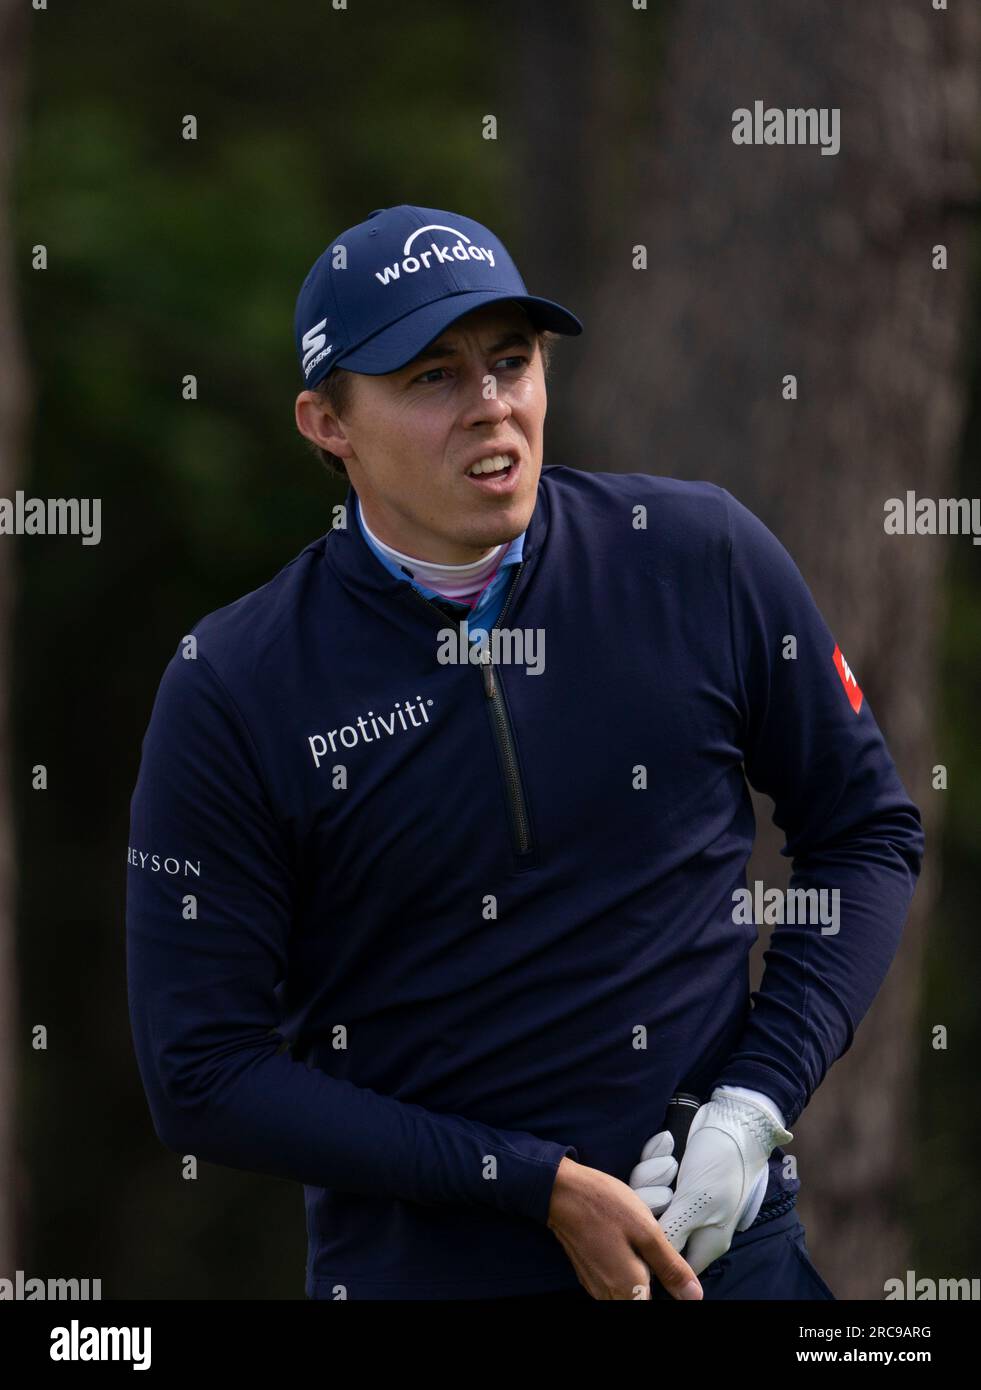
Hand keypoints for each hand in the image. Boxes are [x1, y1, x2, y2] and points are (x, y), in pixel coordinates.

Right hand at [547, 1156, 702, 1300]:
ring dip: (641, 1275)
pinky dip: (626, 1269)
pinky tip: (626, 1242)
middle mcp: (609, 1296)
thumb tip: (695, 1296)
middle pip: (642, 1299)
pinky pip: (615, 1283)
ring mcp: (596, 1286)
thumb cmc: (605, 1205)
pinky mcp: (588, 1274)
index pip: (655, 1304)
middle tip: (653, 1248)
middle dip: (655, 1282)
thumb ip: (671, 1267)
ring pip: (628, 1293)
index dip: (668, 1290)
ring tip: (641, 1243)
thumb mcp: (646, 1231)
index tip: (667, 1268)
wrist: (561, 1190)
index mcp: (627, 1289)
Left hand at [629, 1090, 792, 1275]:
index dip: (656, 1252)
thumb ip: (673, 1233)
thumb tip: (653, 1266)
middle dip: (653, 1199)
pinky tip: (666, 1144)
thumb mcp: (696, 1203)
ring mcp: (677, 1195)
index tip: (645, 1231)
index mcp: (704, 1240)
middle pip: (651, 1224)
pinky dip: (654, 1155)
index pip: (673, 1264)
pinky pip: (645, 1170)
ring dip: (654, 1173)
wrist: (730, 1120)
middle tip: (668, 1189)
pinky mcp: (667, 1174)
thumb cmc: (720, 1165)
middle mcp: (689, 1221)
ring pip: (645, 1193)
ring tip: (672, 1162)